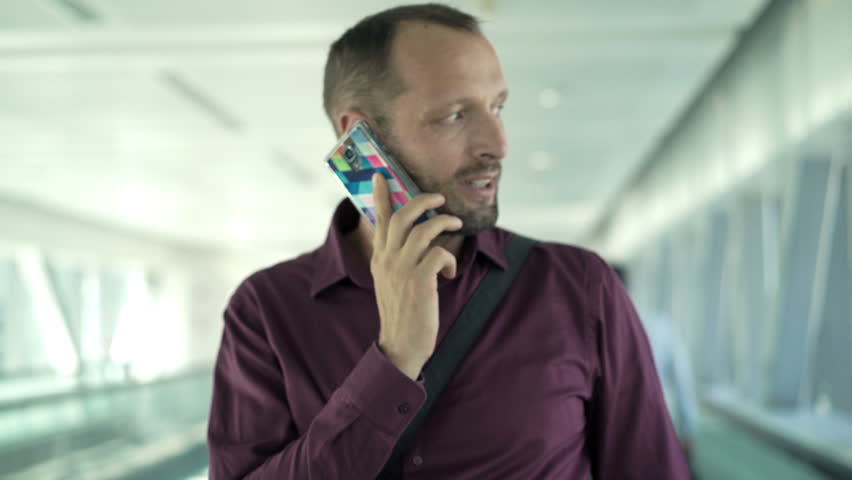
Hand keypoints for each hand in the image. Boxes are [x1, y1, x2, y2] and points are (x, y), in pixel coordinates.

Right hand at [370, 173, 462, 378]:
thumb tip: (415, 239)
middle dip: (423, 200)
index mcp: (380, 258)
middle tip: (439, 198)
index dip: (380, 196)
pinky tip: (449, 273)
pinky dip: (449, 259)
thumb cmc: (402, 313)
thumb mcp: (391, 282)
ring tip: (456, 224)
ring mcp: (403, 270)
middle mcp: (388, 260)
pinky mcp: (420, 281)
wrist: (400, 345)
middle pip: (404, 216)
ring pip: (424, 230)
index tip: (380, 176)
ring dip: (444, 223)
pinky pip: (439, 254)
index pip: (380, 220)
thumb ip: (396, 259)